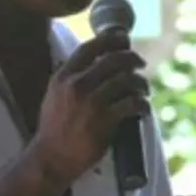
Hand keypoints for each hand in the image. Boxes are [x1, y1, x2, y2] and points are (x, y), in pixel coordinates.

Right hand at [31, 33, 150, 188]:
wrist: (52, 157)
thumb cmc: (54, 128)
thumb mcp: (54, 96)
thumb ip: (70, 78)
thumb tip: (93, 63)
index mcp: (63, 77)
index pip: (89, 48)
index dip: (110, 39)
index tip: (123, 38)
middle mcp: (76, 86)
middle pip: (113, 60)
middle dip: (132, 58)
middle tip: (140, 63)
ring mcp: (91, 103)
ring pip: (126, 80)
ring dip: (140, 83)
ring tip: (143, 89)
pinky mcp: (104, 121)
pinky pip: (133, 103)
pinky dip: (142, 104)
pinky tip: (143, 108)